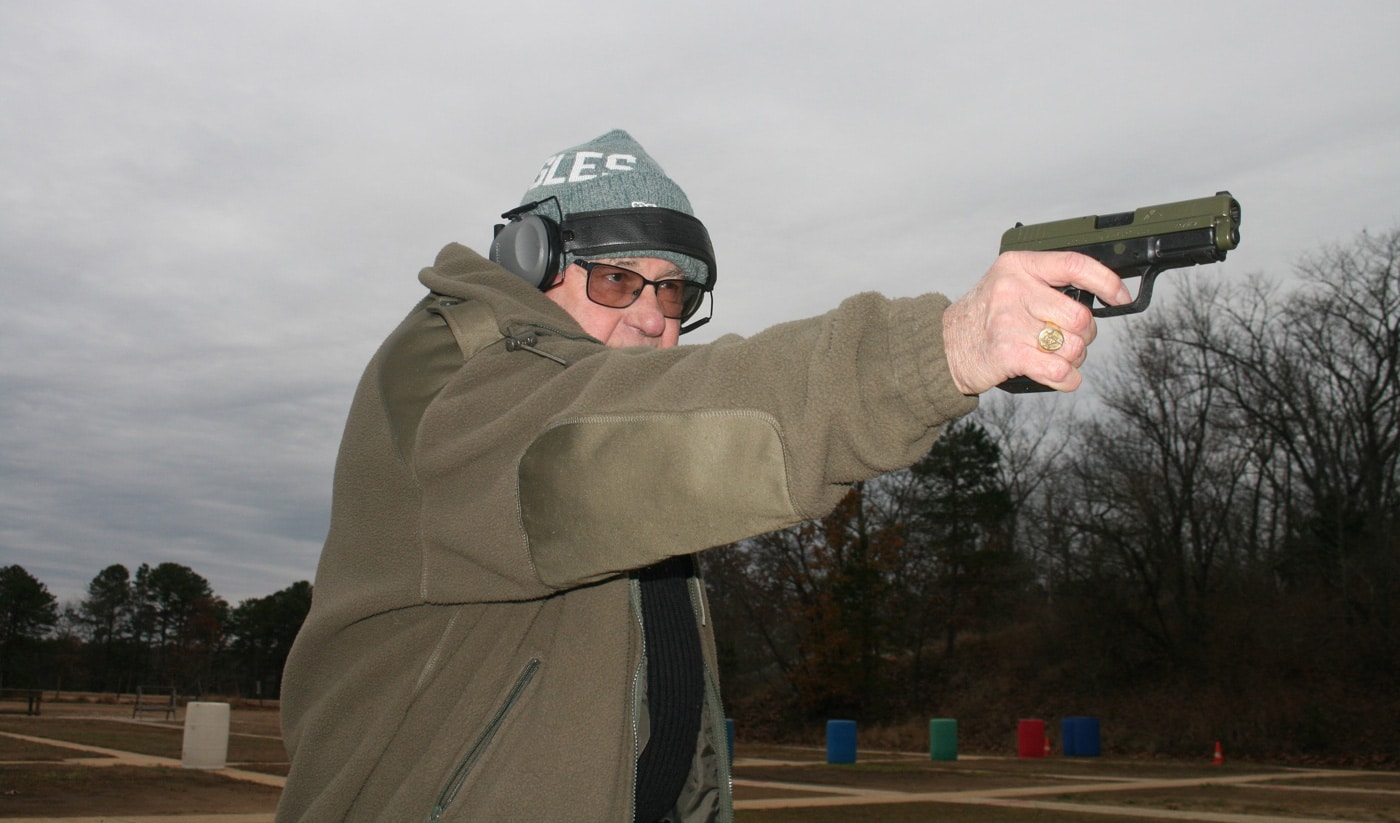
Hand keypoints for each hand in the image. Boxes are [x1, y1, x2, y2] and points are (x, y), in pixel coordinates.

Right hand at [942, 251, 1130, 394]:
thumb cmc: (984, 317)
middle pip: (1080, 316)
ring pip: (1073, 347)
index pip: (1074, 265)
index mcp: (1018, 266)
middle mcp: (1012, 290)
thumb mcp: (1009, 284)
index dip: (1106, 281)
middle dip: (1083, 335)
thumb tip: (1098, 297)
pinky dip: (1066, 379)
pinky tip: (1057, 375)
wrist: (943, 347)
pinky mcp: (1007, 354)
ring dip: (1073, 359)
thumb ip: (1046, 284)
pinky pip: (1059, 370)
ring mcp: (1008, 322)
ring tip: (1055, 357)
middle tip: (1068, 339)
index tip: (1119, 297)